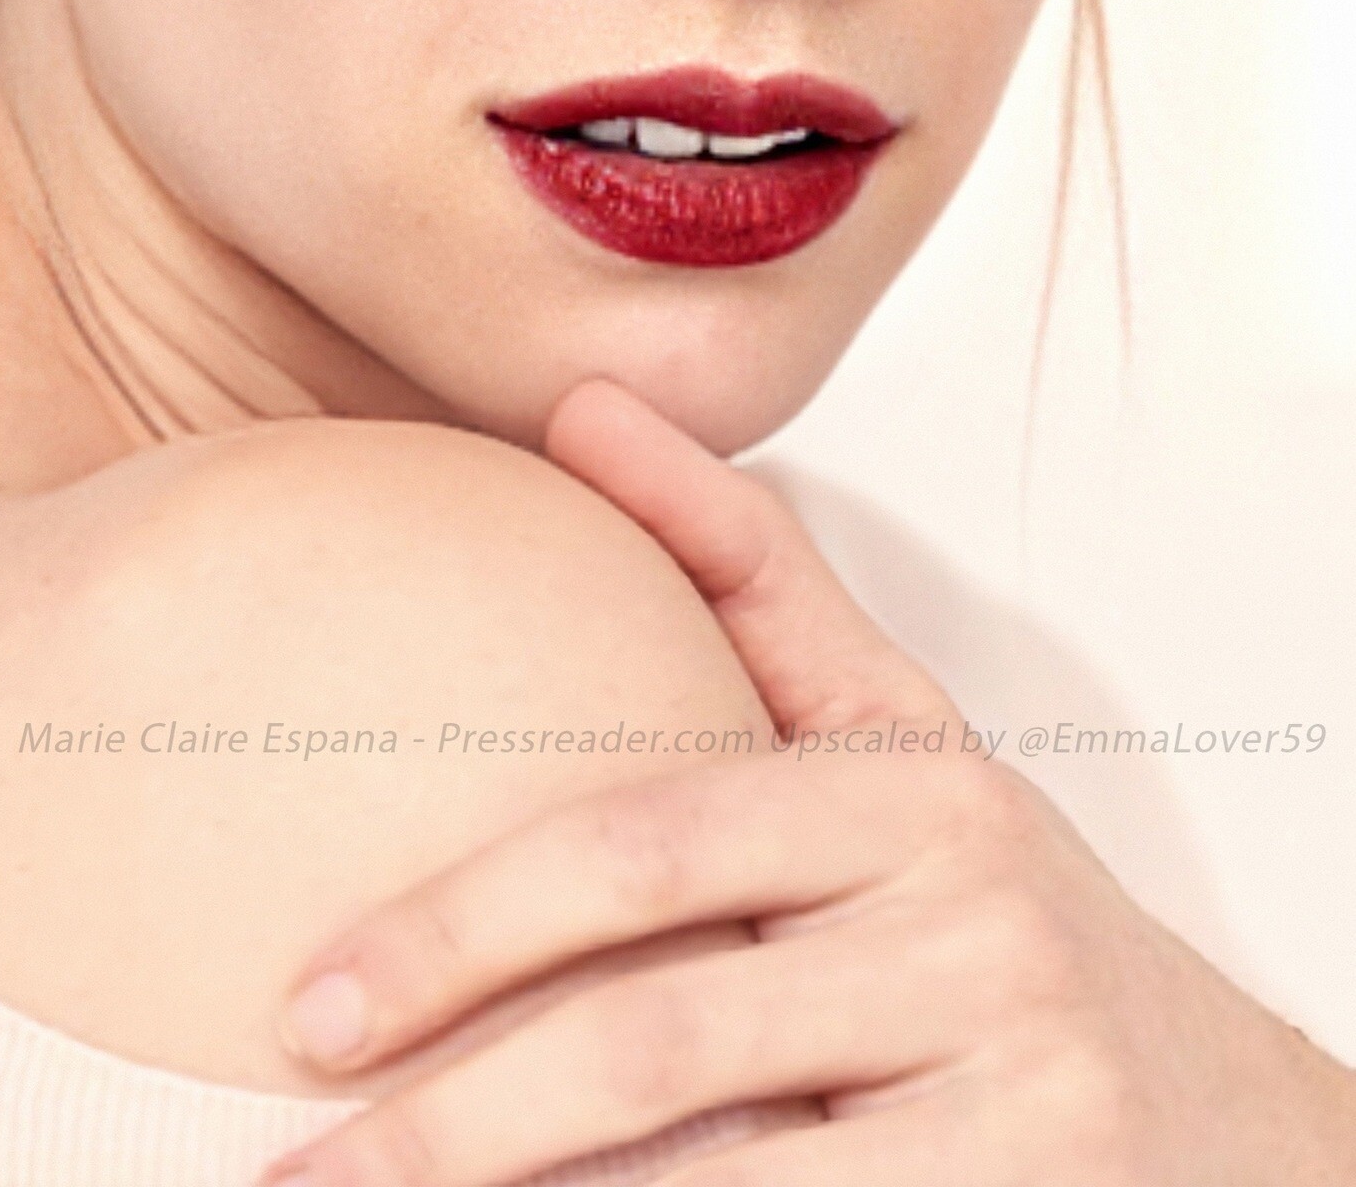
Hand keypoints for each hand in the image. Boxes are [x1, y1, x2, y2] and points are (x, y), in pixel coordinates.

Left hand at [262, 379, 1355, 1185]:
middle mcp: (978, 920)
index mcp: (914, 786)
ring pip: (717, 1179)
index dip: (462, 926)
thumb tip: (585, 407)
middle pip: (662, 1030)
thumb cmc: (992, 911)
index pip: (649, 843)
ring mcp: (1023, 1080)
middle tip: (300, 1172)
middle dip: (454, 1115)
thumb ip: (747, 575)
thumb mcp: (891, 734)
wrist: (1216, 1110)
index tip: (312, 1002)